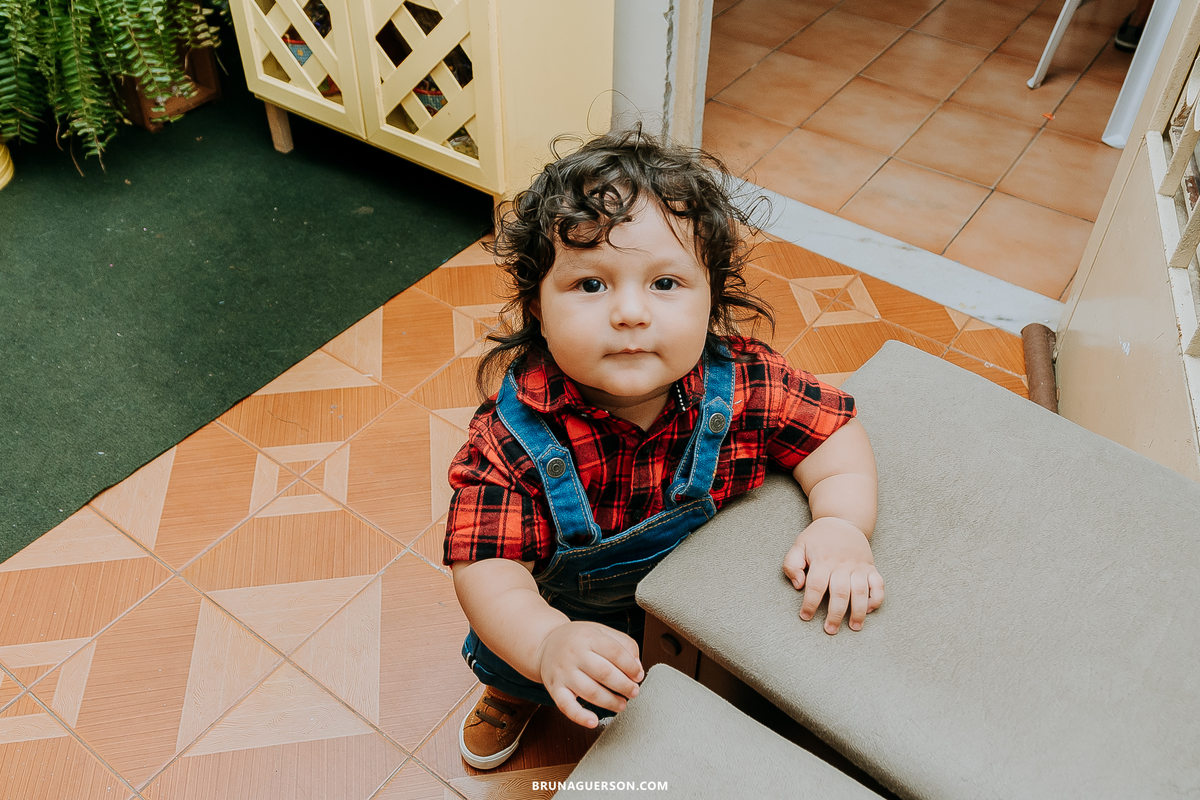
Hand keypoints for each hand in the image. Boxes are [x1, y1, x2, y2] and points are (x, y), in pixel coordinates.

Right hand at [534, 621, 644, 727]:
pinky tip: (593, 721)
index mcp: (588, 637)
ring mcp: (564, 672)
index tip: (638, 675)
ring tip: (622, 704)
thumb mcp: (601, 632)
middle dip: (624, 686)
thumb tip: (637, 667)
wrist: (545, 644)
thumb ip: (623, 644)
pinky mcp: (555, 688)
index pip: (615, 652)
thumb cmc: (578, 640)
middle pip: (604, 672)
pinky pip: (565, 705)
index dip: (631, 666)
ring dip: (610, 701)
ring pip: (590, 691)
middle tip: (633, 692)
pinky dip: (580, 716)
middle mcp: (574, 654)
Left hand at [783, 517, 883, 633]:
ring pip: (860, 592)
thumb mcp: (799, 545)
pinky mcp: (870, 567)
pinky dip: (876, 598)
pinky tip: (869, 610)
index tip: (805, 617)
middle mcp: (841, 564)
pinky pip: (878, 584)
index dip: (809, 603)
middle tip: (830, 630)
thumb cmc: (818, 537)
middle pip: (840, 593)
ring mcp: (858, 566)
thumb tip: (798, 585)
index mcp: (822, 560)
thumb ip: (791, 564)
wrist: (842, 520)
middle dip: (835, 614)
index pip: (815, 586)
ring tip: (854, 627)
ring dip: (858, 612)